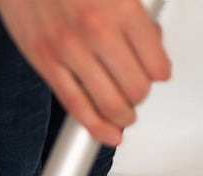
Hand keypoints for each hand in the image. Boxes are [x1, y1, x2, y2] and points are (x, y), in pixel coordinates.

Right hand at [0, 0, 170, 145]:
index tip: (158, 75)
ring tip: (125, 116)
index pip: (155, 62)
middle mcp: (96, 30)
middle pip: (135, 88)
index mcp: (121, 6)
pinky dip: (95, 127)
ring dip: (122, 116)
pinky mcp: (45, 63)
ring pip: (109, 103)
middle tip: (138, 94)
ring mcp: (68, 51)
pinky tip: (106, 133)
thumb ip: (135, 15)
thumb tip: (151, 42)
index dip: (160, 74)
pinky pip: (75, 105)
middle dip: (140, 97)